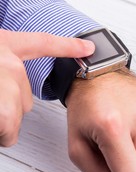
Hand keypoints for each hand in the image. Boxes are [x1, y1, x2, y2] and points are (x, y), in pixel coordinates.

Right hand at [0, 29, 94, 146]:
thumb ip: (5, 70)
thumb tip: (13, 87)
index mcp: (3, 44)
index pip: (42, 43)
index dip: (68, 46)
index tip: (90, 48)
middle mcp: (6, 61)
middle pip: (26, 98)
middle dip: (9, 110)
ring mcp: (4, 80)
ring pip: (16, 114)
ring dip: (2, 124)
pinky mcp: (4, 107)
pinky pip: (8, 128)